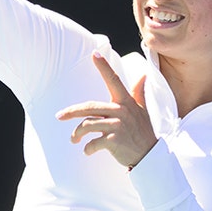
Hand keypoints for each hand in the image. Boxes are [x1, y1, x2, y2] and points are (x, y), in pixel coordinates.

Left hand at [56, 53, 156, 168]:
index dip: (104, 67)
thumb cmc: (144, 132)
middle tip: (59, 116)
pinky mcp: (114, 141)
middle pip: (89, 107)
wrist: (152, 156)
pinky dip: (87, 149)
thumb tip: (143, 76)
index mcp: (125, 102)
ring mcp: (117, 126)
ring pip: (87, 125)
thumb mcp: (143, 110)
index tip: (94, 54)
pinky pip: (92, 143)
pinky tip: (87, 151)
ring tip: (74, 139)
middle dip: (71, 112)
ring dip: (77, 134)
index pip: (113, 80)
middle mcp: (121, 111)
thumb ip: (139, 93)